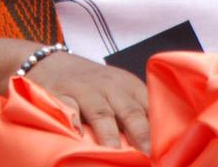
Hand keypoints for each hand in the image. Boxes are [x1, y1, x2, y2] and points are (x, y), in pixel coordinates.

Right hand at [23, 52, 149, 153]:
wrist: (49, 62)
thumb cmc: (93, 86)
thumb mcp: (118, 93)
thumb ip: (135, 115)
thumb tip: (156, 149)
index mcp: (130, 88)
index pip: (151, 108)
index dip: (160, 130)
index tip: (168, 150)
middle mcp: (111, 87)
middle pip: (130, 111)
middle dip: (141, 133)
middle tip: (148, 154)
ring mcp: (85, 90)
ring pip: (101, 112)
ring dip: (109, 132)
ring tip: (115, 151)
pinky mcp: (59, 93)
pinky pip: (68, 107)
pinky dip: (72, 119)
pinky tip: (77, 134)